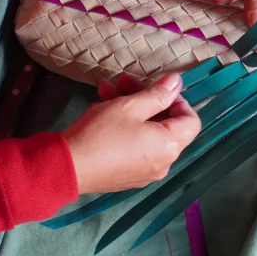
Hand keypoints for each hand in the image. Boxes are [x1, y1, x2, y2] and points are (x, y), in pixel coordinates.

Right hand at [63, 74, 199, 193]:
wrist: (65, 168)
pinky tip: (101, 108)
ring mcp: (144, 171)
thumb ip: (158, 93)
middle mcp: (163, 162)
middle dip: (147, 98)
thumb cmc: (102, 133)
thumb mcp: (131, 106)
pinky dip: (124, 126)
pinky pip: (134, 146)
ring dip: (130, 107)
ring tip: (107, 89)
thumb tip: (177, 82)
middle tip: (126, 80)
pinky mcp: (126, 175)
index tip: (159, 88)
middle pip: (166, 124)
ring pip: (146, 132)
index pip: (191, 121)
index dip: (179, 100)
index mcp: (170, 146)